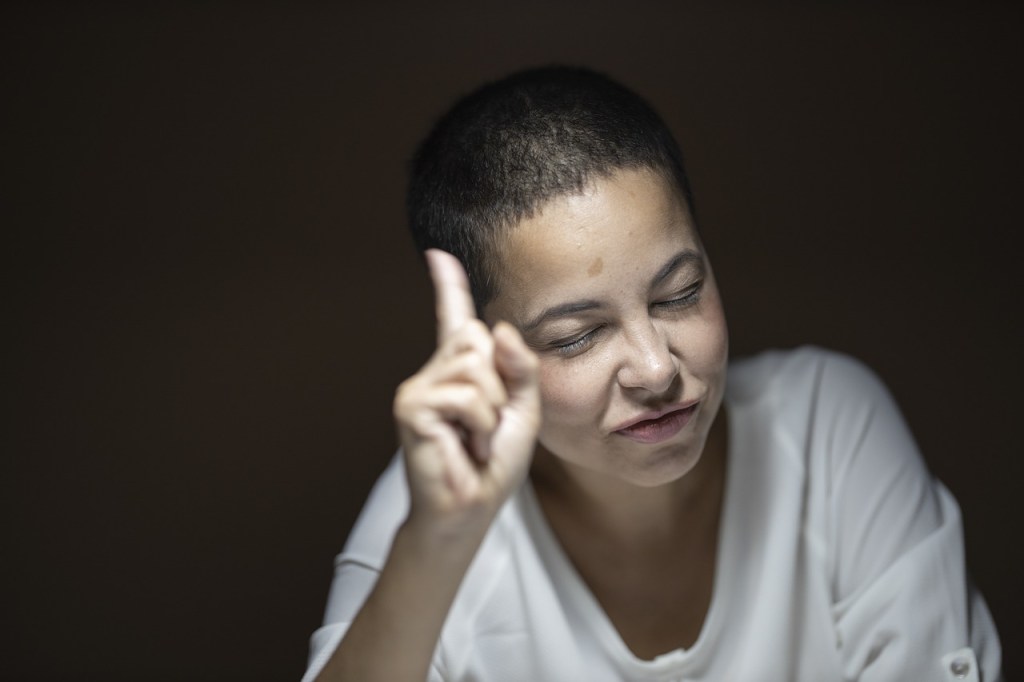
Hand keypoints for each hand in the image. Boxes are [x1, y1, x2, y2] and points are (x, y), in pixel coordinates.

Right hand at [394, 249, 540, 532]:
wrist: (471, 509)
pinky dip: (480, 423)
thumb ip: (519, 368)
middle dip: (501, 384)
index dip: (448, 285)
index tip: (439, 254)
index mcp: (460, 371)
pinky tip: (466, 446)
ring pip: (476, 366)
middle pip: (478, 338)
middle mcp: (434, 372)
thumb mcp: (523, 410)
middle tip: (488, 425)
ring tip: (477, 438)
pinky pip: (466, 394)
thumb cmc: (493, 463)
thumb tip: (497, 328)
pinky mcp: (412, 406)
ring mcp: (418, 387)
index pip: (455, 319)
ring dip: (492, 409)